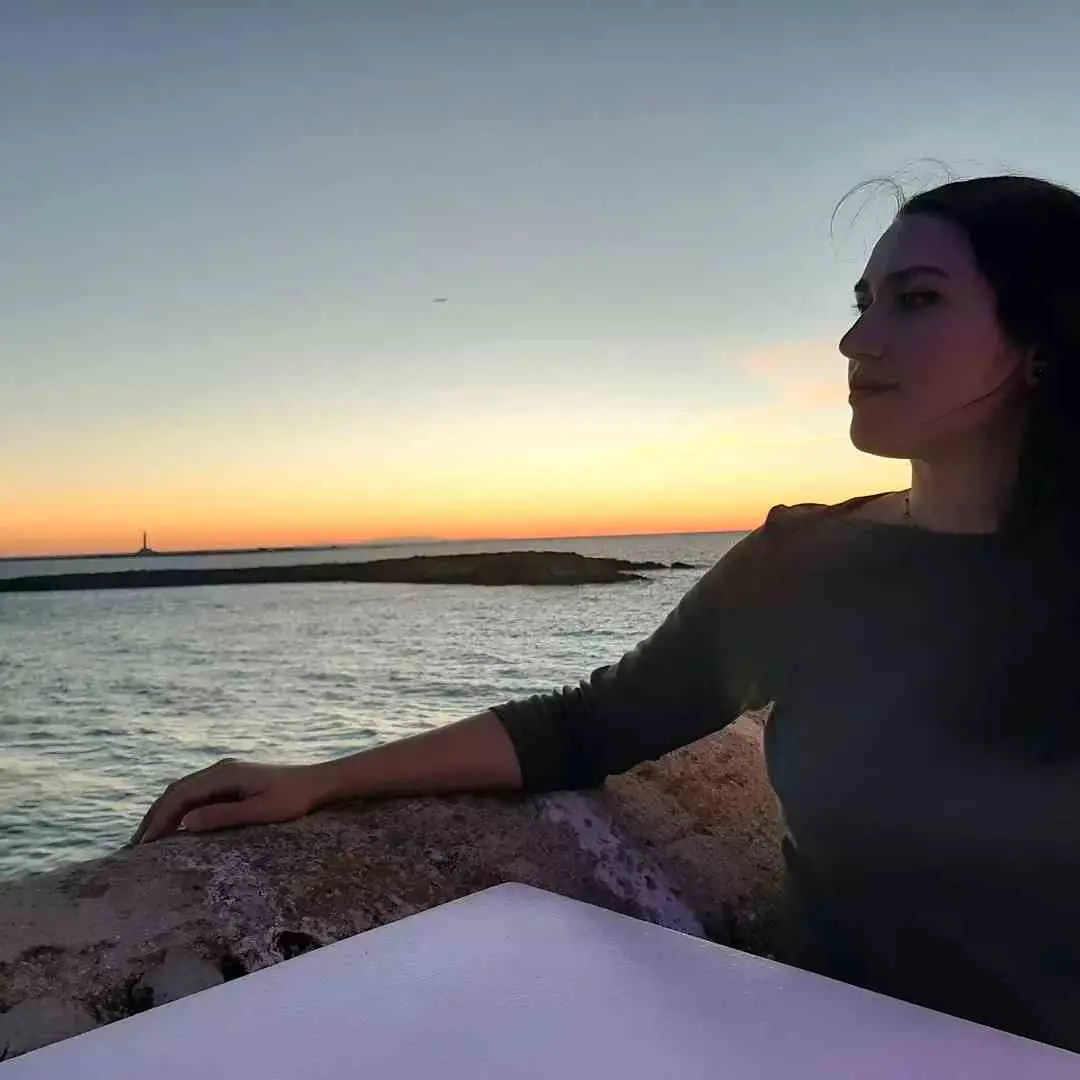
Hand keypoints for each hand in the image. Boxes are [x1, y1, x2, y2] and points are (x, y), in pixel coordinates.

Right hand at [129, 758, 329, 844]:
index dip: (158, 819)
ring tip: (147, 842)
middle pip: (175, 792)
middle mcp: (220, 770)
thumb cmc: (293, 800)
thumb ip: (224, 816)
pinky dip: (179, 811)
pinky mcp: (230, 782)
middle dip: (153, 818)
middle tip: (134, 849)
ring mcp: (224, 775)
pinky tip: (174, 830)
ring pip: (183, 793)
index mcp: (224, 775)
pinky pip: (196, 796)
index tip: (143, 845)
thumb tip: (186, 822)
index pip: (179, 796)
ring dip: (164, 814)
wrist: (317, 782)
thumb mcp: (261, 812)